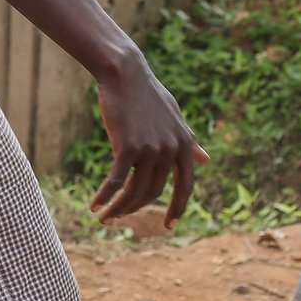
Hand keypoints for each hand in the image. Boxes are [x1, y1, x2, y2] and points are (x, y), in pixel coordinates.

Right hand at [91, 57, 208, 226]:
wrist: (125, 73)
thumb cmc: (148, 93)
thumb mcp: (174, 117)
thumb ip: (189, 140)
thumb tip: (206, 159)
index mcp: (184, 144)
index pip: (186, 186)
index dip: (178, 208)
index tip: (170, 227)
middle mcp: (171, 149)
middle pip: (155, 192)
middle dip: (137, 208)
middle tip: (121, 217)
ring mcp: (151, 149)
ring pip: (135, 191)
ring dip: (119, 208)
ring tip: (104, 216)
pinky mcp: (128, 146)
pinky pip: (115, 181)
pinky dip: (105, 197)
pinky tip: (94, 206)